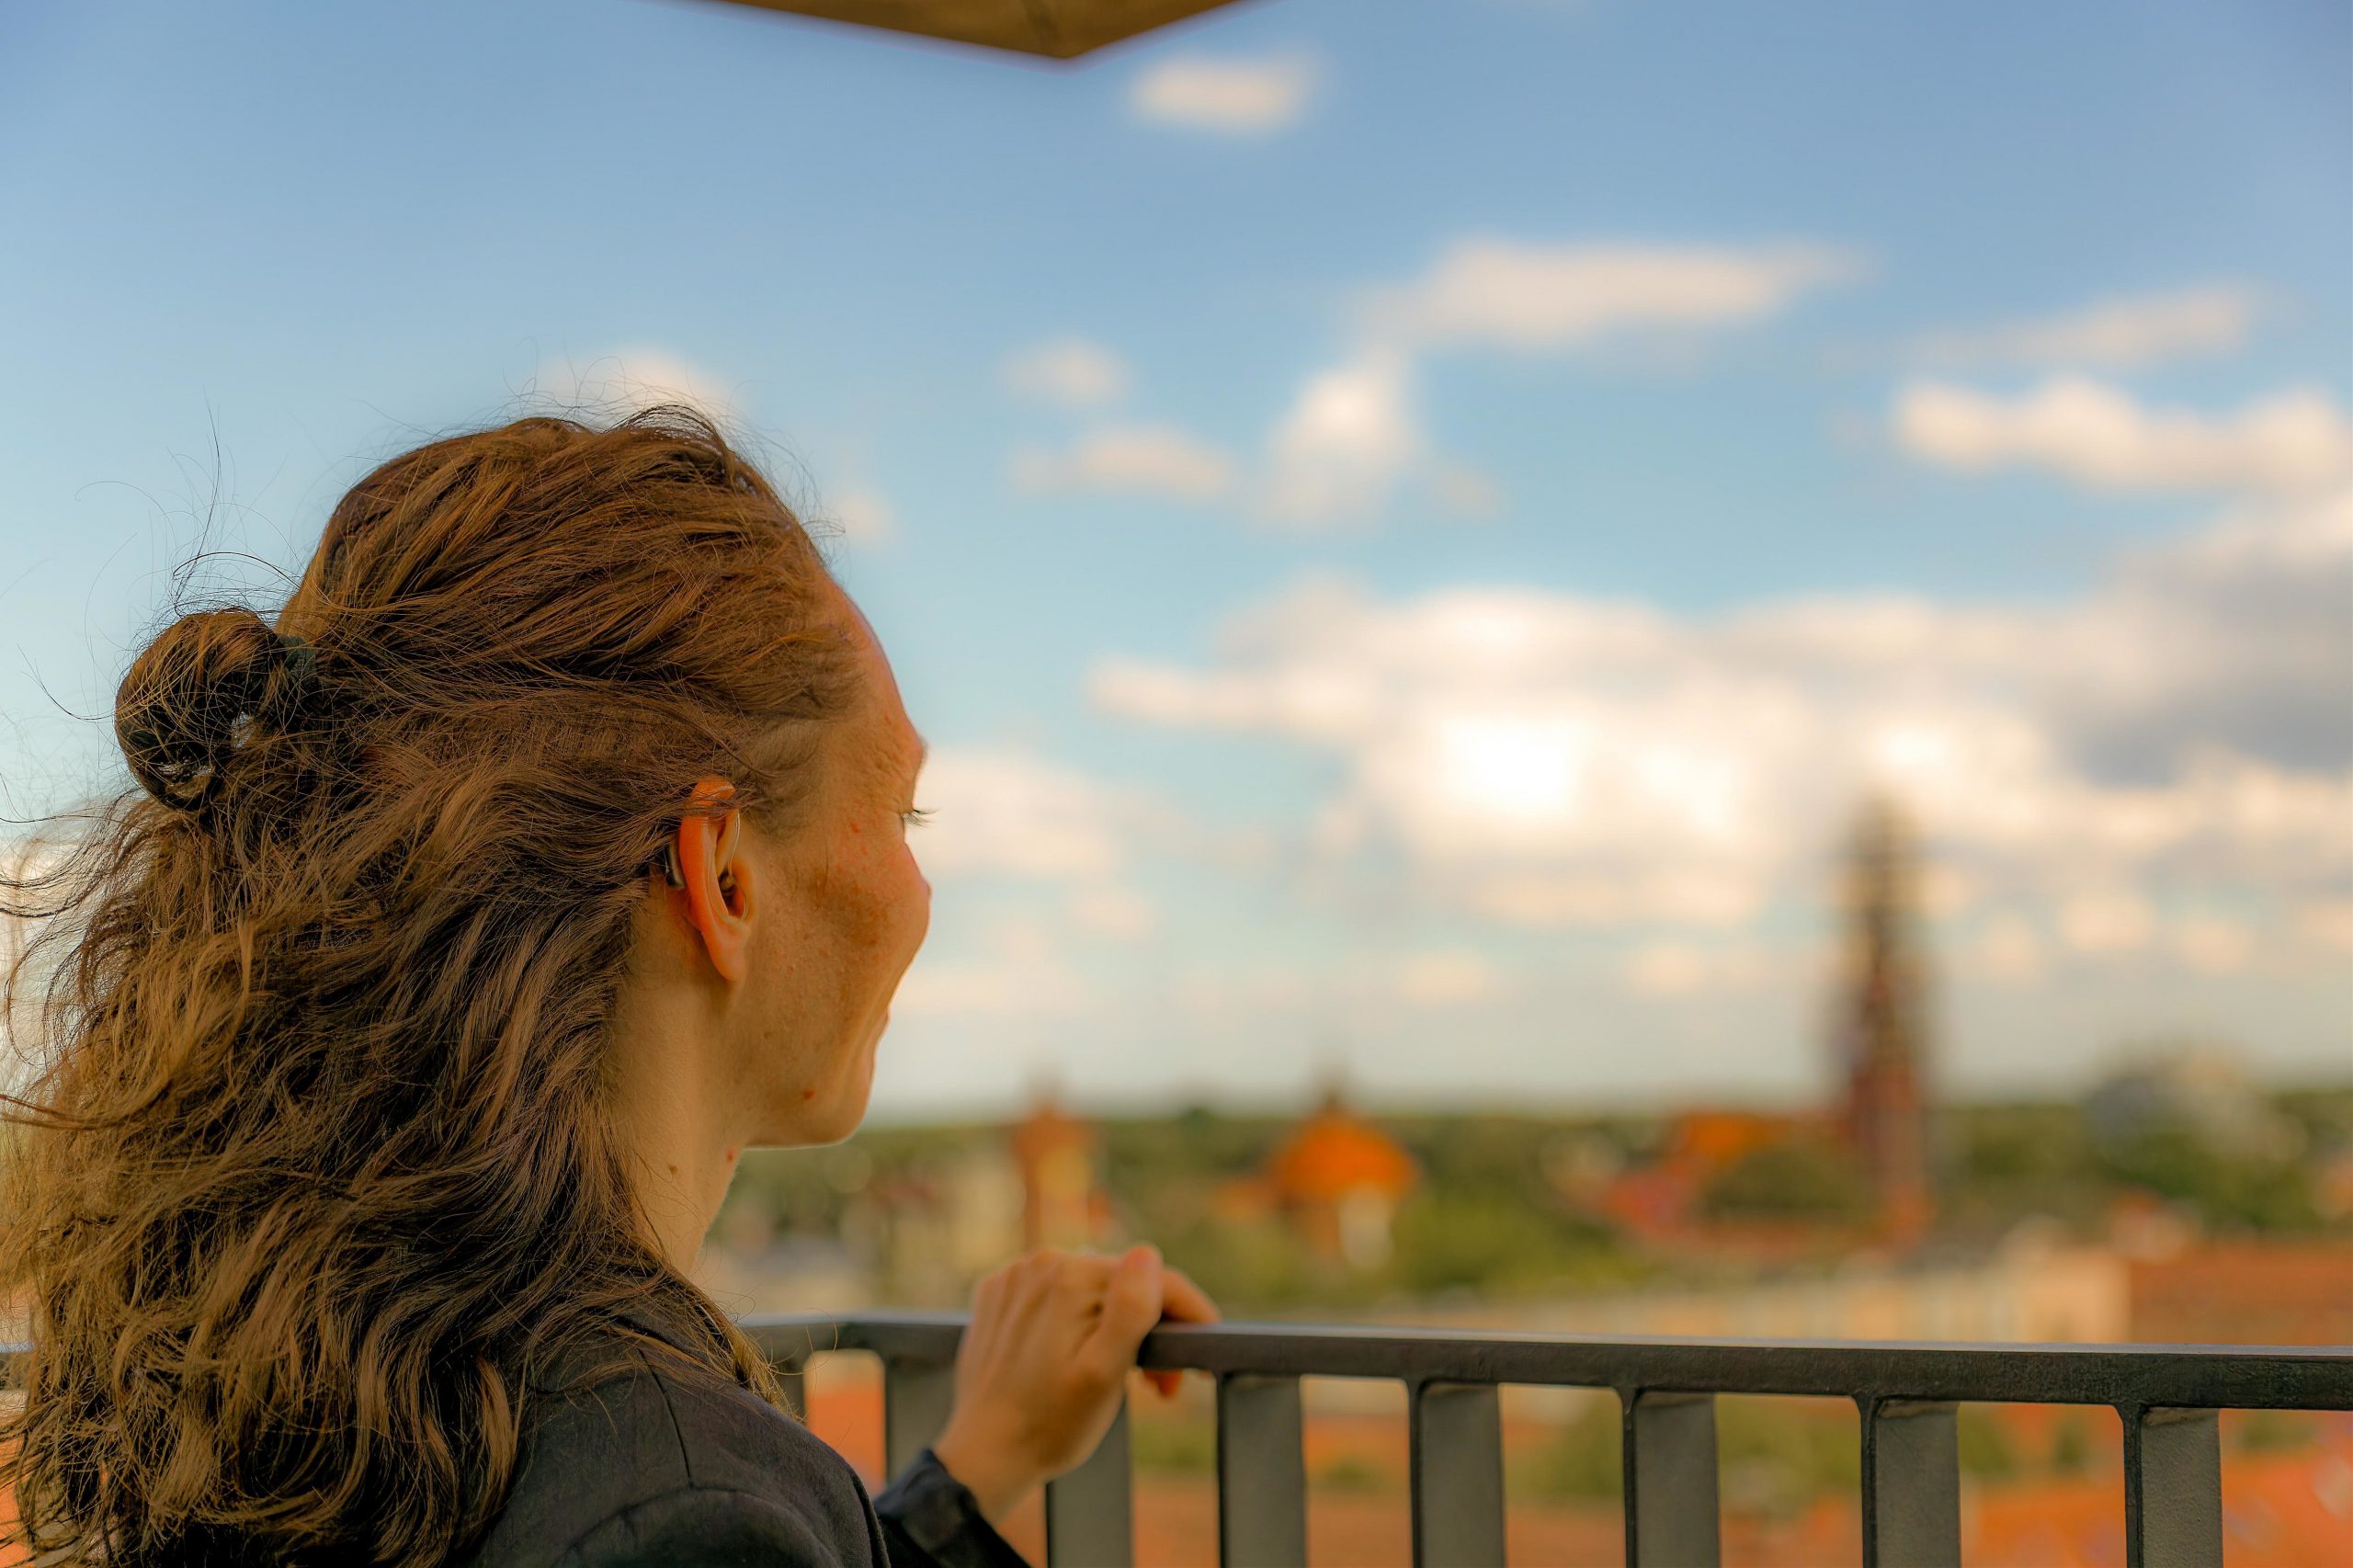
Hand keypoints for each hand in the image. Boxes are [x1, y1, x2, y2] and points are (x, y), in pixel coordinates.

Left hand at [928, 1243, 1218, 1522]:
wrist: (984, 1456)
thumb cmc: (1050, 1424)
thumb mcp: (1103, 1374)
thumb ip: (1130, 1310)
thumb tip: (1148, 1254)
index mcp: (1071, 1275)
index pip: (1153, 1279)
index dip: (1191, 1315)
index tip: (1204, 1361)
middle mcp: (1040, 1262)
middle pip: (1122, 1285)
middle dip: (1151, 1330)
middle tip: (1160, 1389)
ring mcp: (1015, 1278)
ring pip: (1091, 1291)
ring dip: (1114, 1328)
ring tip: (1123, 1379)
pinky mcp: (999, 1298)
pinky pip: (1055, 1298)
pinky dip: (1075, 1324)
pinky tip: (1074, 1362)